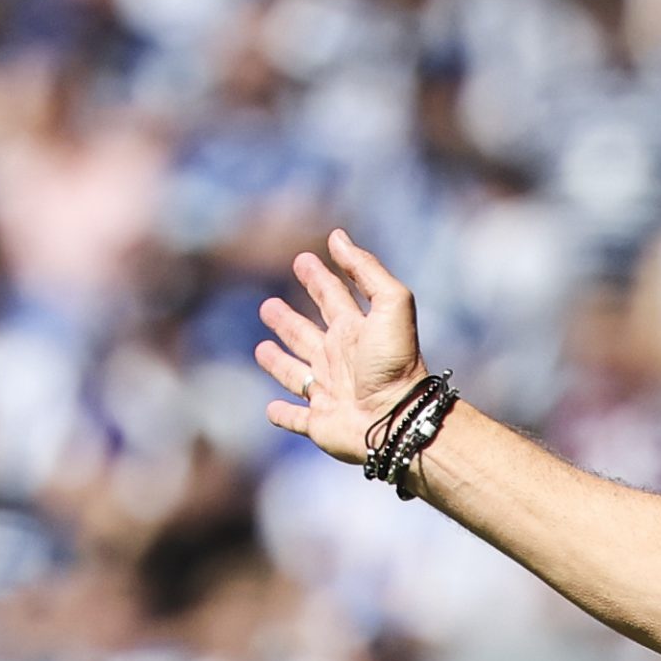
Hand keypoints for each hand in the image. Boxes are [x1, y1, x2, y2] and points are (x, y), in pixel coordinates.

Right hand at [255, 229, 428, 467]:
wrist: (398, 417)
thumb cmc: (394, 362)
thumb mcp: (390, 304)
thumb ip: (366, 270)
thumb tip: (338, 237)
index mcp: (355, 331)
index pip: (331, 297)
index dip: (317, 277)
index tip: (302, 259)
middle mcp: (339, 360)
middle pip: (306, 334)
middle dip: (288, 320)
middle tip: (268, 306)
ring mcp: (329, 392)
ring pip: (296, 374)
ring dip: (278, 362)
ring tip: (261, 349)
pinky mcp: (319, 423)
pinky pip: (296, 418)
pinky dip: (283, 414)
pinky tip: (272, 409)